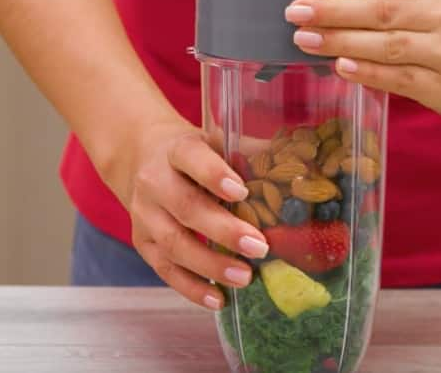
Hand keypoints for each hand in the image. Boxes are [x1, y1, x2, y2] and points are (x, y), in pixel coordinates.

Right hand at [100, 117, 268, 309]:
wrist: (141, 159)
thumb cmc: (193, 154)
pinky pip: (165, 270)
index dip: (214, 175)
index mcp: (176, 149)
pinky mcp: (143, 243)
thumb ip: (249, 154)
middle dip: (224, 231)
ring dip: (210, 265)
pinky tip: (219, 299)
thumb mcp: (216, 141)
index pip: (192, 158)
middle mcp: (154, 181)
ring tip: (245, 277)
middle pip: (185, 207)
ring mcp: (144, 214)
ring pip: (174, 244)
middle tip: (259, 247)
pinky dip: (192, 288)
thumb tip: (299, 172)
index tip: (242, 192)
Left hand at [286, 0, 440, 120]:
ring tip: (305, 40)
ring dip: (343, 41)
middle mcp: (438, 16)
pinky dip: (367, 72)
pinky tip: (339, 67)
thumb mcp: (421, 2)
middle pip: (383, 10)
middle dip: (335, 10)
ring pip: (388, 44)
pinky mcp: (439, 86)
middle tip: (296, 12)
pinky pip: (398, 78)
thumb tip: (321, 1)